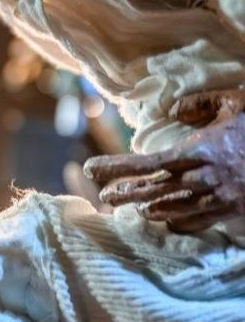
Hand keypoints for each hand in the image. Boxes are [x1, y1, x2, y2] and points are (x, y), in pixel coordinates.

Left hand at [84, 90, 244, 231]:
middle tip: (104, 198)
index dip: (117, 167)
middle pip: (156, 190)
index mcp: (202, 150)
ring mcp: (223, 197)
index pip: (148, 162)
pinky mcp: (238, 210)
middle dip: (128, 194)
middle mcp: (207, 177)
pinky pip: (203, 219)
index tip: (91, 168)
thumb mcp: (237, 102)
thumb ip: (202, 104)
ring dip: (150, 207)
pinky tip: (166, 218)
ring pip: (176, 207)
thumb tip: (175, 112)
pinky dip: (181, 219)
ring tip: (127, 208)